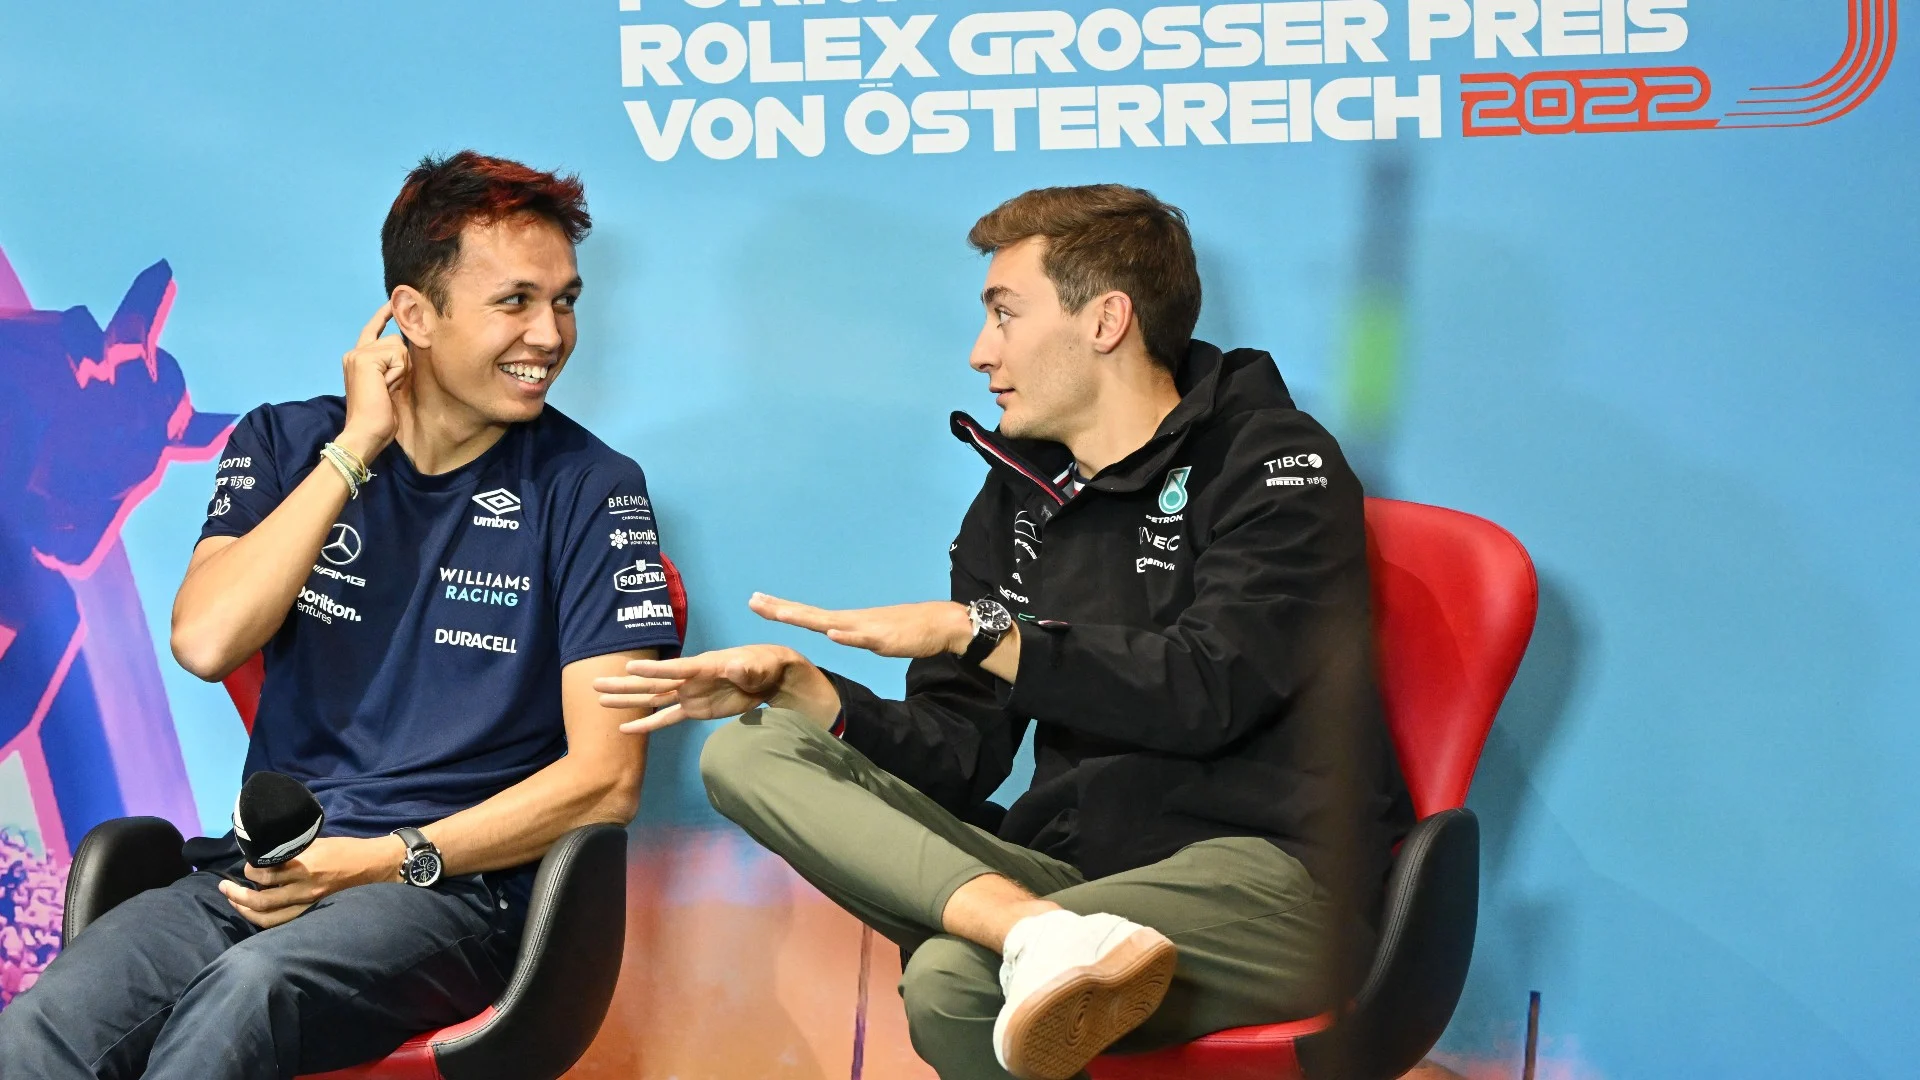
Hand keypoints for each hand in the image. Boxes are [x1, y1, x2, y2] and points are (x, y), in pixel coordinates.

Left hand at [219, 835, 404, 928]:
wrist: (377, 867)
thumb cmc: (348, 850)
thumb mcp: (319, 842)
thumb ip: (293, 851)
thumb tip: (268, 854)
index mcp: (306, 865)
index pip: (265, 873)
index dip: (249, 871)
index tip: (245, 866)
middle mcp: (305, 888)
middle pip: (261, 900)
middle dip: (237, 895)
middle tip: (224, 887)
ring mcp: (310, 903)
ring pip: (268, 917)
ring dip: (246, 910)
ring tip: (234, 902)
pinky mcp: (314, 912)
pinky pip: (283, 922)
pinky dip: (265, 919)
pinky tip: (256, 913)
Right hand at [337, 302, 409, 460]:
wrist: (365, 432)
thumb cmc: (379, 417)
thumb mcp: (389, 385)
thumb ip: (392, 364)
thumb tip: (406, 345)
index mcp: (357, 359)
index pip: (373, 331)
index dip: (383, 316)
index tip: (391, 303)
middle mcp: (354, 353)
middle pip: (394, 340)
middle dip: (402, 365)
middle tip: (388, 388)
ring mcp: (357, 354)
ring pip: (397, 347)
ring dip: (400, 371)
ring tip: (386, 389)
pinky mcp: (365, 359)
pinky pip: (397, 356)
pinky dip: (397, 374)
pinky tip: (385, 388)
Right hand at [594, 644, 837, 732]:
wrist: (771, 676)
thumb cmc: (766, 664)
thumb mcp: (760, 664)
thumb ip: (746, 667)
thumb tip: (735, 665)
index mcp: (704, 666)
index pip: (676, 668)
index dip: (654, 668)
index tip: (630, 666)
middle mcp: (690, 679)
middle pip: (652, 683)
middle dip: (625, 684)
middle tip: (594, 682)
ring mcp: (689, 695)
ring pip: (652, 698)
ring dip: (627, 700)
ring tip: (599, 699)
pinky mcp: (693, 710)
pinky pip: (666, 718)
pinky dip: (646, 723)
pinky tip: (626, 727)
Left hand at [750, 592, 972, 658]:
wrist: (942, 624)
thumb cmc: (909, 630)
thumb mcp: (873, 636)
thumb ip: (853, 635)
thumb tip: (834, 634)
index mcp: (848, 622)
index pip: (808, 615)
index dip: (783, 609)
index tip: (758, 601)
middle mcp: (852, 621)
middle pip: (810, 615)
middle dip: (781, 609)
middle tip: (753, 600)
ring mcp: (867, 629)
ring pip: (831, 624)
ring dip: (806, 619)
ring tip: (780, 613)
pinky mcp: (885, 639)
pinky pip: (863, 638)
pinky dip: (847, 636)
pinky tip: (832, 633)